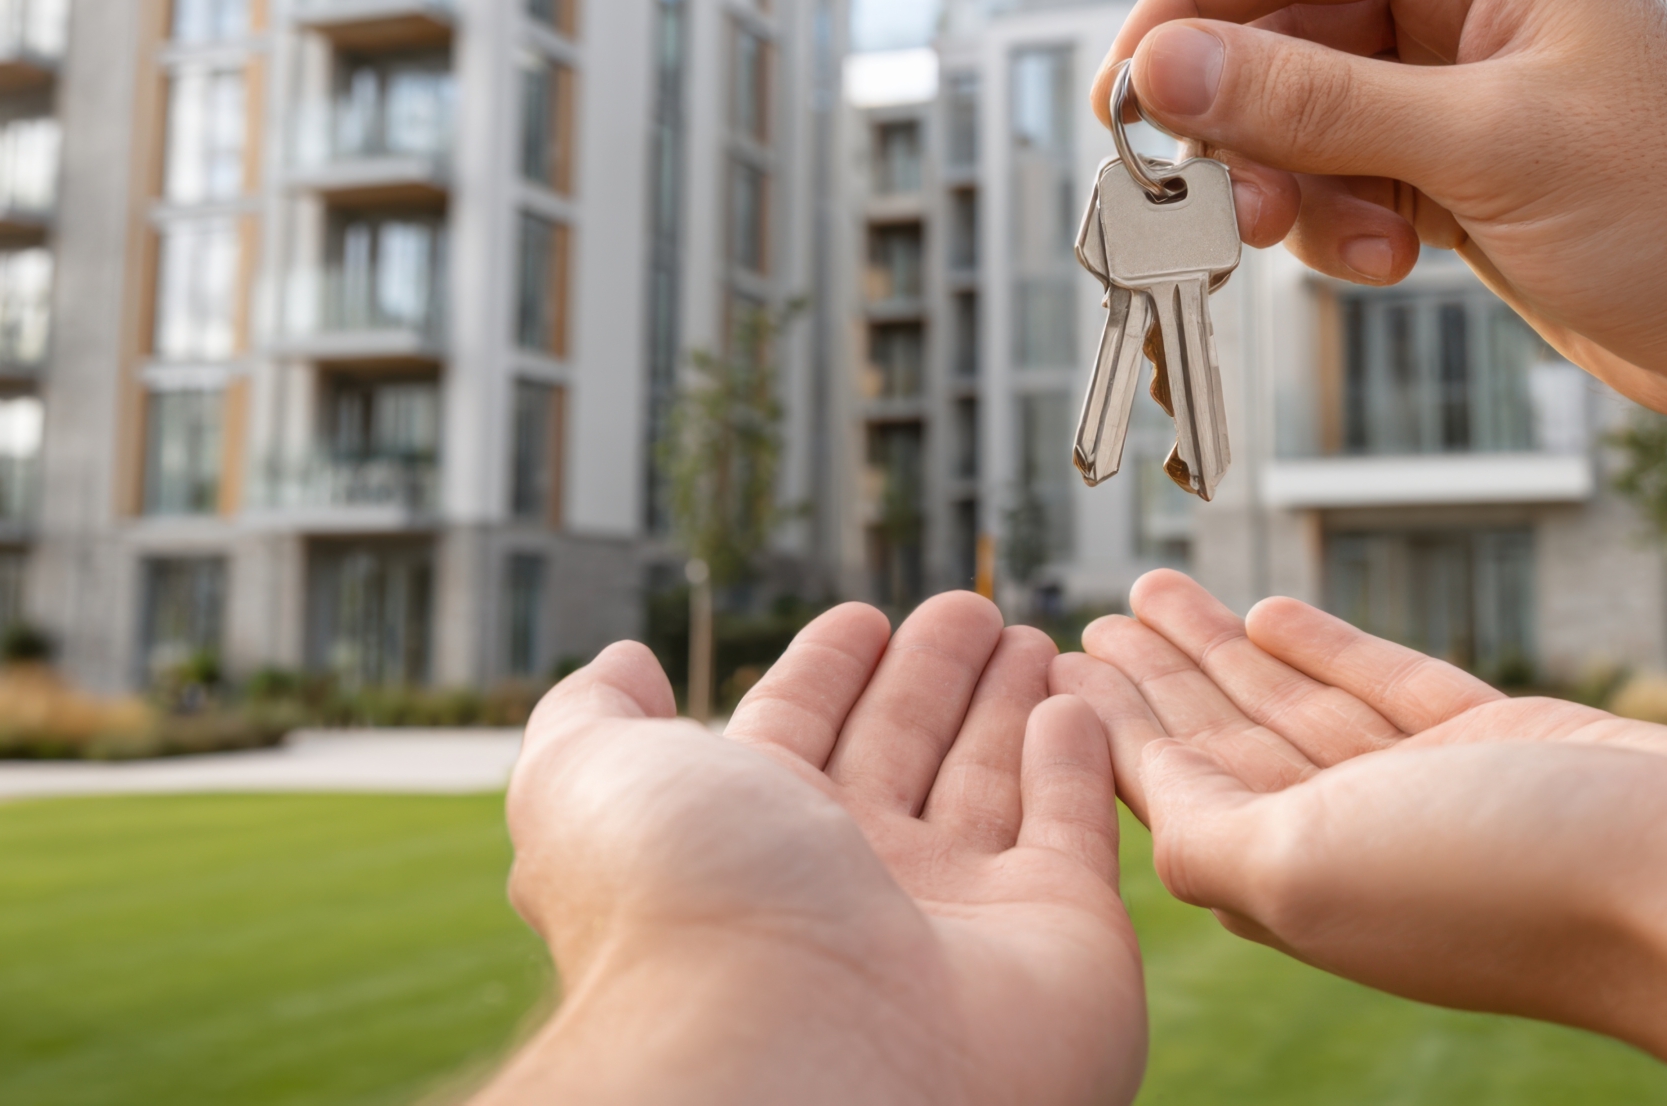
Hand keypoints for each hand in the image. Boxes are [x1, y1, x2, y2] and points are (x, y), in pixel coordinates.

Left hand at [476, 595, 1143, 1105]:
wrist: (806, 1058)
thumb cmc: (687, 912)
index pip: (796, 734)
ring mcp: (959, 915)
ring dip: (1008, 705)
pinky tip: (1070, 709)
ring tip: (1031, 639)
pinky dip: (1076, 766)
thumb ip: (591, 715)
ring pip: (988, 784)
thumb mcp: (590, 781)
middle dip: (932, 677)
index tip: (863, 617)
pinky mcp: (1059, 933)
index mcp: (746, 843)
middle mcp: (850, 882)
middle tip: (970, 608)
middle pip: (900, 752)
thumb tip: (626, 661)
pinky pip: (1072, 831)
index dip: (826, 673)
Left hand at [1053, 569, 1666, 1105]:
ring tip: (1155, 583)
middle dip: (1155, 677)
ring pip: (1297, 709)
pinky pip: (1387, 689)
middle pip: (1226, 745)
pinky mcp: (1507, 747)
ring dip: (1223, 651)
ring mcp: (1434, 797)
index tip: (1045, 658)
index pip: (1169, 790)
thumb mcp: (1317, 872)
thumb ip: (1212, 843)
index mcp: (1297, 887)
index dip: (1104, 724)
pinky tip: (1273, 608)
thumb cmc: (1517, 884)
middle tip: (1092, 605)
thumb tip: (1139, 817)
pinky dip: (1325, 650)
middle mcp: (1356, 846)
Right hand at [1096, 0, 1666, 513]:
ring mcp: (1448, 86)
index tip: (1130, 91)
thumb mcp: (1483, 148)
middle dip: (1238, 124)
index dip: (1194, 7)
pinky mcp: (1445, 167)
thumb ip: (1316, 104)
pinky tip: (1390, 261)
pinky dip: (1334, 227)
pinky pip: (1333, 178)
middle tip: (1208, 206)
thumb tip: (1168, 67)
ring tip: (1352, 248)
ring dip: (1288, 189)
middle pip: (1278, 35)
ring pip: (1295, 118)